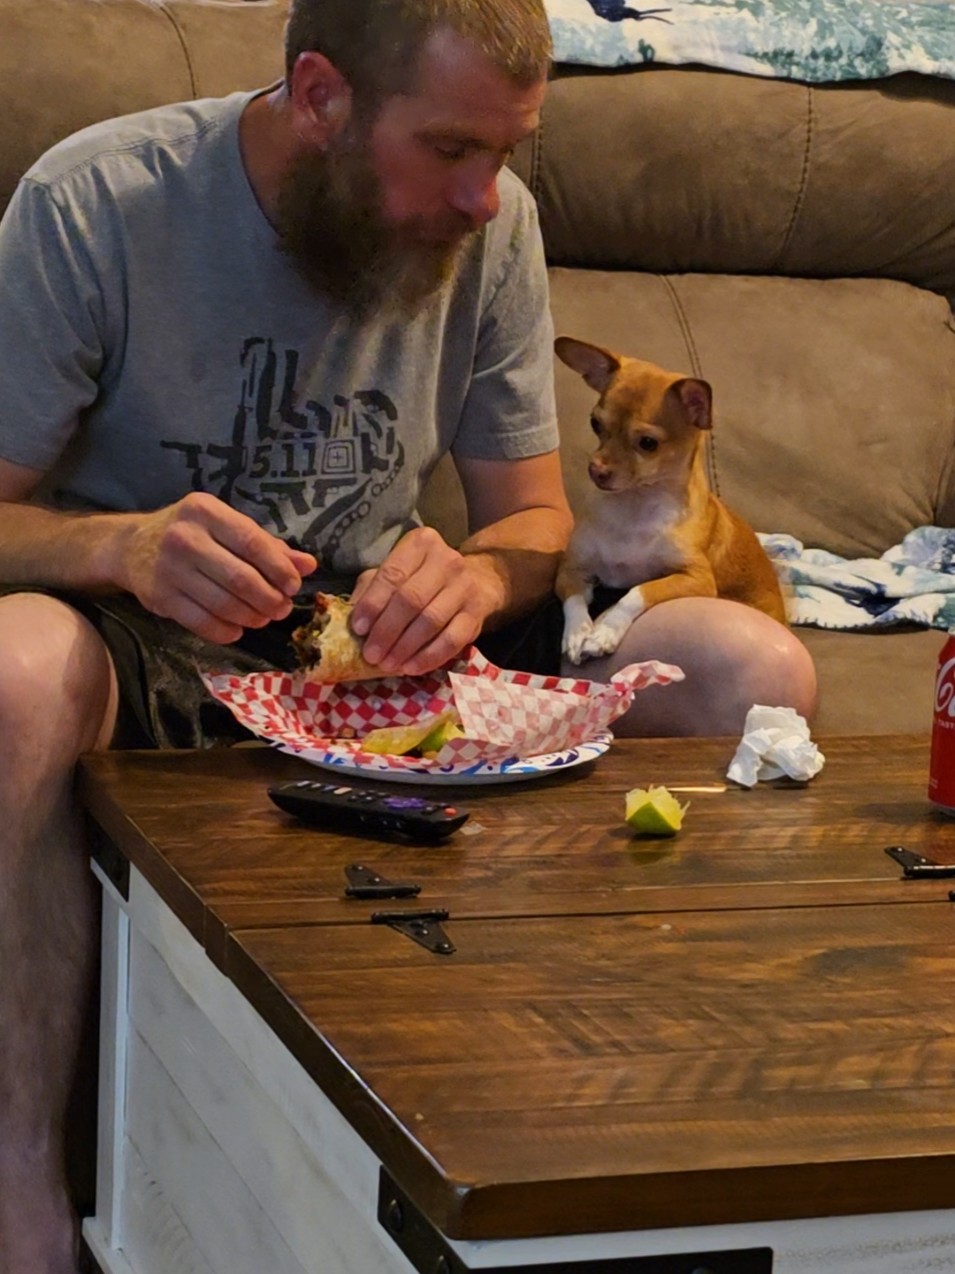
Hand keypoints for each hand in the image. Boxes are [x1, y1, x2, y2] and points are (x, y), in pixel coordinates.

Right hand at [112, 492, 316, 642]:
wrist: (132, 546)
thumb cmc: (193, 534)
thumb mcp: (227, 528)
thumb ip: (268, 546)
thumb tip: (308, 565)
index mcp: (206, 511)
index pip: (252, 542)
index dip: (279, 569)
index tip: (294, 586)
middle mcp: (185, 537)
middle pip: (241, 578)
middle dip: (269, 599)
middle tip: (282, 609)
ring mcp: (169, 568)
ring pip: (224, 604)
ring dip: (251, 617)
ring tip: (263, 618)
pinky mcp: (159, 597)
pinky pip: (201, 623)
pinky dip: (226, 631)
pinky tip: (238, 629)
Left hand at [349, 526, 502, 674]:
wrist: (476, 581)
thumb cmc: (423, 578)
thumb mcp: (395, 572)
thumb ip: (371, 589)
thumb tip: (350, 620)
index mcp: (421, 543)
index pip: (392, 575)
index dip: (373, 604)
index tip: (359, 629)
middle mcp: (447, 560)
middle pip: (411, 599)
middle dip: (387, 630)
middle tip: (371, 654)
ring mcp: (465, 587)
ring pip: (431, 621)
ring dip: (405, 647)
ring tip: (388, 664)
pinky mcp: (477, 614)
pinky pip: (452, 640)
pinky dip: (429, 657)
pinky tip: (411, 668)